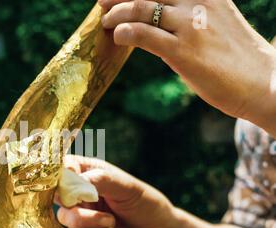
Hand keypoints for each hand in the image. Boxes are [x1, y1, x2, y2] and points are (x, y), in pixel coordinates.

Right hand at [55, 155, 180, 227]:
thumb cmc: (145, 204)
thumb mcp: (126, 186)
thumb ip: (99, 180)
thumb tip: (73, 182)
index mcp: (88, 171)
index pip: (63, 166)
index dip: (62, 175)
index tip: (74, 186)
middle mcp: (79, 191)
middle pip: (56, 192)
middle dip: (71, 201)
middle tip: (87, 202)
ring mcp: (79, 213)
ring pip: (64, 215)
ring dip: (87, 220)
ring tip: (111, 222)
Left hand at [99, 0, 275, 135]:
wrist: (261, 83)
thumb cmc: (236, 57)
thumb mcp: (216, 23)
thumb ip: (189, 16)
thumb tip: (156, 23)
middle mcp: (197, 3)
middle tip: (103, 2)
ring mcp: (189, 26)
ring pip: (140, 8)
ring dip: (116, 13)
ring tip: (106, 21)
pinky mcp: (182, 51)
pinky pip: (142, 34)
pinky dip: (124, 32)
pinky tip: (117, 35)